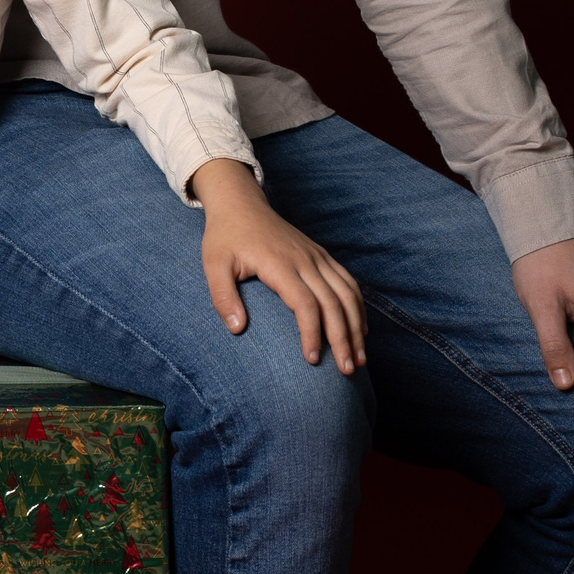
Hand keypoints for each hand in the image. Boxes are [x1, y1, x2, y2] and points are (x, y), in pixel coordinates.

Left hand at [192, 158, 367, 372]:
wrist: (240, 203)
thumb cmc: (225, 237)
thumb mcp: (213, 264)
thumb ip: (223, 297)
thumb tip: (237, 330)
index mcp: (279, 263)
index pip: (305, 303)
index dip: (312, 333)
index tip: (312, 360)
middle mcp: (304, 259)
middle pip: (333, 302)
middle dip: (344, 338)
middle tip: (347, 370)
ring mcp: (316, 256)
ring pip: (347, 293)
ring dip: (357, 326)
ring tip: (359, 358)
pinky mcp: (321, 255)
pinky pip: (348, 281)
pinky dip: (358, 306)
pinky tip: (360, 329)